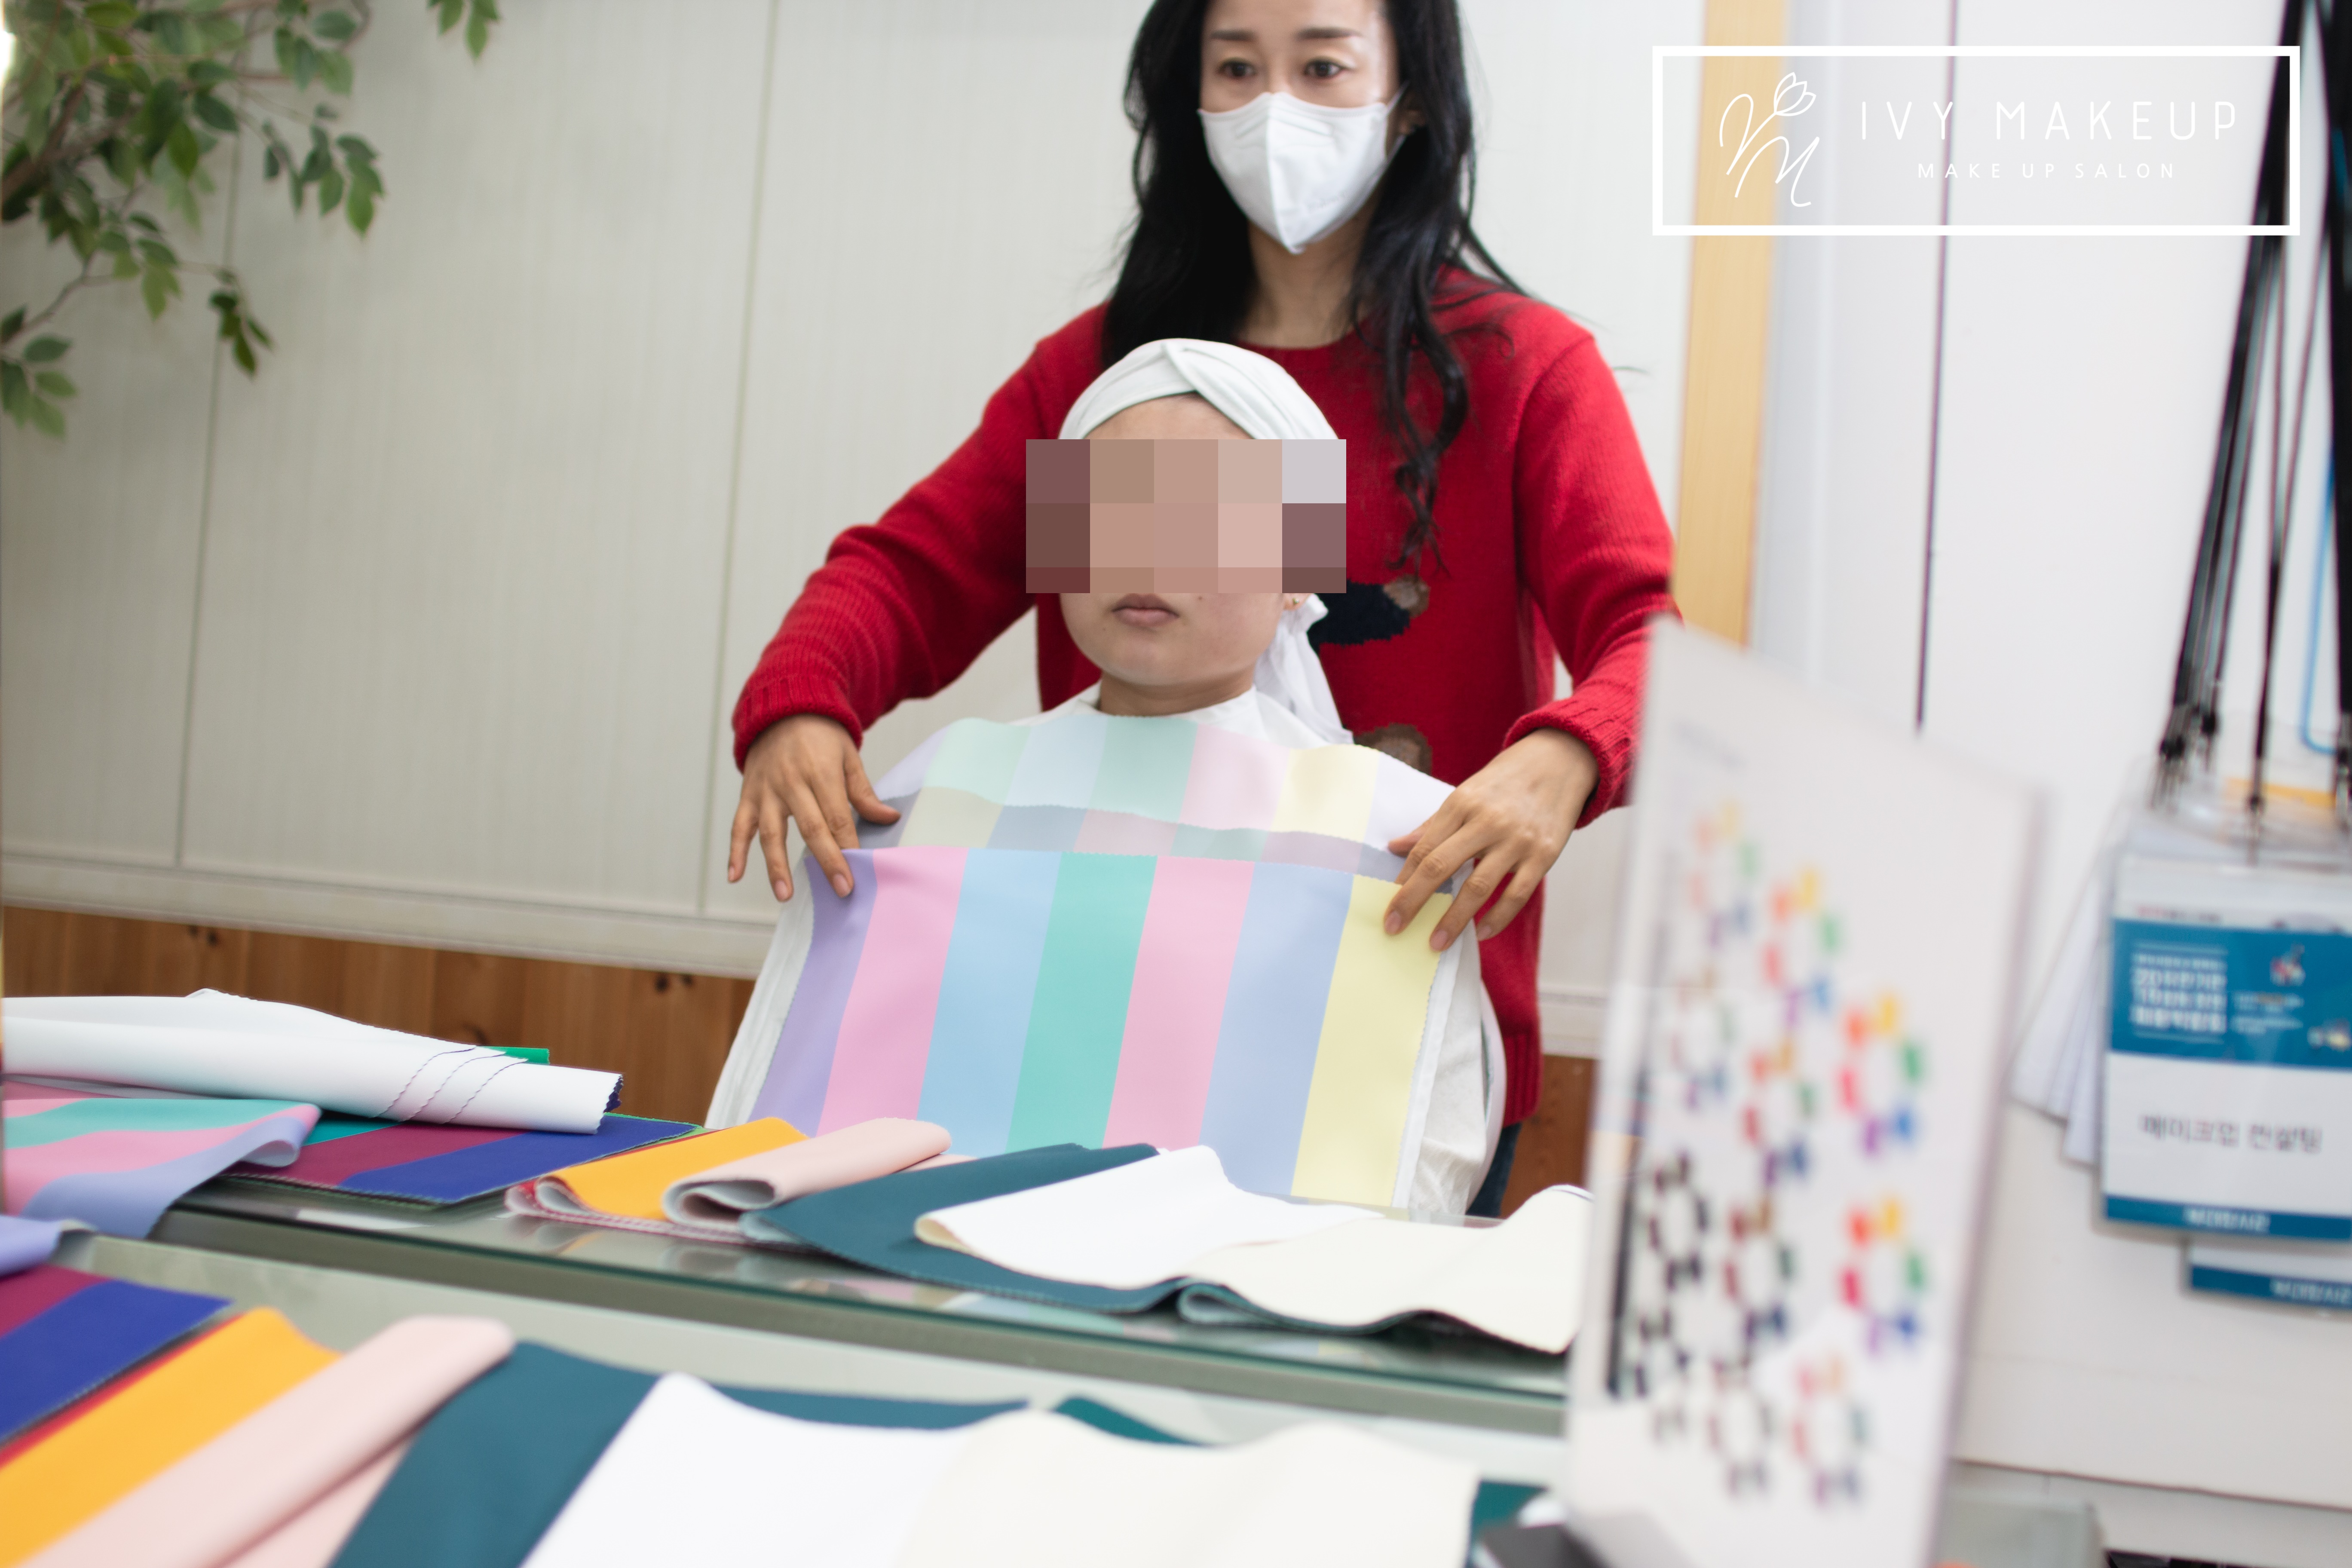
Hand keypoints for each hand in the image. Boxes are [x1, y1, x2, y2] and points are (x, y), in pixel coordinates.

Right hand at [726, 715, 900, 901]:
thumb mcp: (848, 756)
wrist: (782, 708)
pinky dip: (735, 851)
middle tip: (840, 890)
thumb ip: (864, 791)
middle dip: (826, 861)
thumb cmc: (822, 736)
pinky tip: (734, 876)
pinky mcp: (748, 795)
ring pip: (771, 833)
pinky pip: (739, 825)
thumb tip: (889, 819)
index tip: (858, 872)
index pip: (836, 816)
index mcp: (820, 771)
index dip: (847, 845)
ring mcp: (767, 790)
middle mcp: (791, 782)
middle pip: (810, 827)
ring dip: (776, 866)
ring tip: (785, 895)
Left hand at [1384, 729, 1597, 951]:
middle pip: (1441, 866)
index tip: (1388, 907)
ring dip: (1454, 920)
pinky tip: (1481, 933)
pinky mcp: (1543, 855)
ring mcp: (1516, 840)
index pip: (1424, 848)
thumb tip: (1395, 847)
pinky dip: (1498, 918)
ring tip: (1436, 943)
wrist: (1560, 761)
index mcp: (1461, 804)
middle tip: (1394, 928)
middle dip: (1413, 901)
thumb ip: (1433, 825)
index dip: (1403, 880)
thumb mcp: (1466, 794)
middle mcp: (1486, 821)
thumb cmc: (1505, 782)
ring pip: (1478, 887)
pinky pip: (1517, 895)